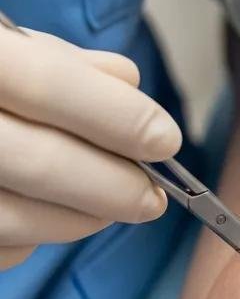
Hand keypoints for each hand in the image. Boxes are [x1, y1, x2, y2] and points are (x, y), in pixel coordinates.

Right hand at [0, 28, 180, 268]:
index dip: (114, 116)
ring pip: (10, 216)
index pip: (43, 83)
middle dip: (112, 186)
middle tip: (153, 198)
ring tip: (114, 209)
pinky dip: (24, 238)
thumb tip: (127, 81)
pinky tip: (45, 220)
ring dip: (77, 219)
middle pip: (37, 161)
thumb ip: (54, 60)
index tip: (165, 140)